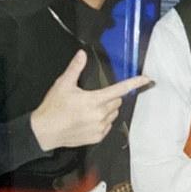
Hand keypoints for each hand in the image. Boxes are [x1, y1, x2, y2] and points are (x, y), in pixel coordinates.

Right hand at [30, 51, 152, 151]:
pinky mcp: (97, 137)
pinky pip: (107, 126)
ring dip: (107, 110)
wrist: (45, 131)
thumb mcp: (63, 84)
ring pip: (113, 114)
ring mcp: (100, 127)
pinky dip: (102, 122)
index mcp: (94, 100)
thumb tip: (82, 54)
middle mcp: (100, 115)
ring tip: (89, 109)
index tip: (146, 79)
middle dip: (111, 97)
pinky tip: (88, 120)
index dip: (134, 83)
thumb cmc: (53, 107)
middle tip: (94, 97)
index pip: (119, 89)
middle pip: (117, 102)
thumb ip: (75, 68)